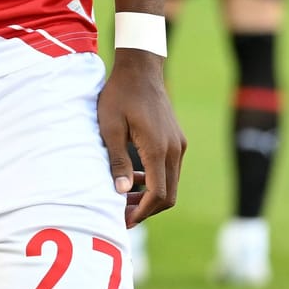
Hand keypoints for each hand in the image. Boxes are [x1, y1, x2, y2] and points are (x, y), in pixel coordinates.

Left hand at [97, 48, 185, 225]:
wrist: (140, 69)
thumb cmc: (119, 95)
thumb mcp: (110, 127)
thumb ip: (118, 160)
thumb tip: (120, 192)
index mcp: (158, 149)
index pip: (158, 193)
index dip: (142, 211)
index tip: (123, 219)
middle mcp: (174, 150)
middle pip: (168, 194)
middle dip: (146, 208)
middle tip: (122, 214)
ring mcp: (178, 144)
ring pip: (170, 183)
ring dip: (150, 195)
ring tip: (124, 199)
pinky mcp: (176, 140)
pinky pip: (170, 169)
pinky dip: (155, 180)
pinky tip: (134, 178)